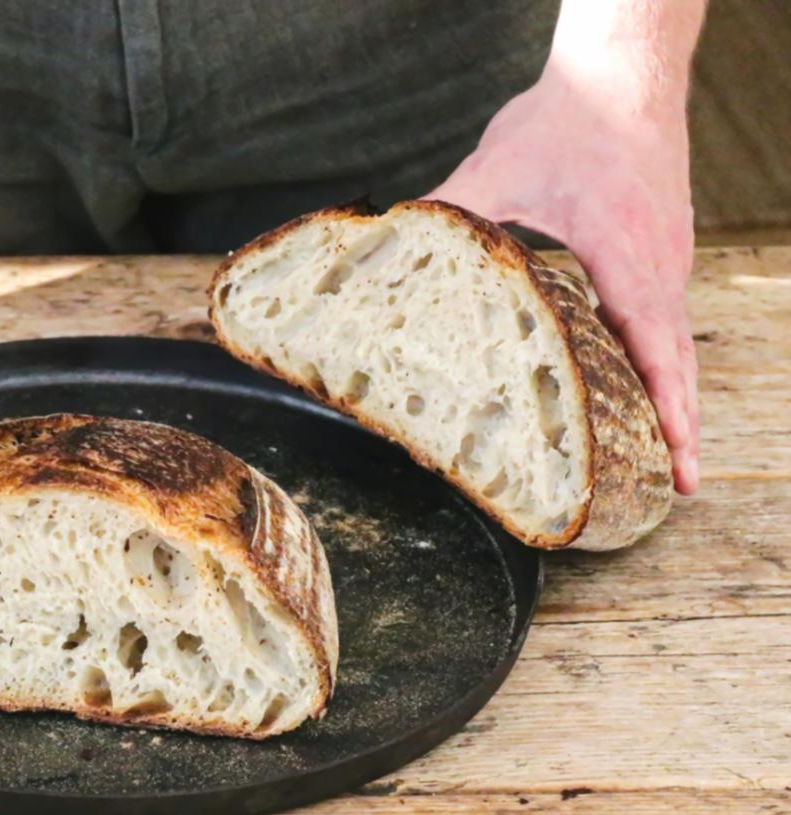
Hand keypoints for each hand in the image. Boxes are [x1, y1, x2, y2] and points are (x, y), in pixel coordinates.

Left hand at [427, 71, 698, 492]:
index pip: (657, 350)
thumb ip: (450, 221)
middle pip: (677, 362)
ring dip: (670, 398)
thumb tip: (392, 259)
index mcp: (625, 256)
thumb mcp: (496, 171)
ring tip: (656, 456)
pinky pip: (665, 318)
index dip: (669, 414)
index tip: (678, 467)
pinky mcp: (662, 248)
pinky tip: (636, 386)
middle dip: (676, 427)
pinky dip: (660, 360)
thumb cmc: (565, 121)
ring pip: (675, 343)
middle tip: (668, 486)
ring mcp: (668, 258)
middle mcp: (660, 265)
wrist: (623, 70)